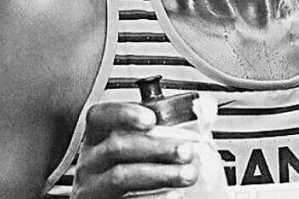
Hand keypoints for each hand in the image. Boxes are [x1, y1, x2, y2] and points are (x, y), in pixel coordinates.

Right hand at [71, 102, 197, 198]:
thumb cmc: (134, 171)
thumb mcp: (141, 147)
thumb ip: (170, 129)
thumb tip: (207, 108)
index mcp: (98, 139)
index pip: (100, 116)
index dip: (124, 114)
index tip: (151, 119)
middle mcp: (91, 162)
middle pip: (117, 147)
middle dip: (156, 148)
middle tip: (186, 151)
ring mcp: (94, 187)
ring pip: (121, 176)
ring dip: (160, 174)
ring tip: (187, 174)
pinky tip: (173, 196)